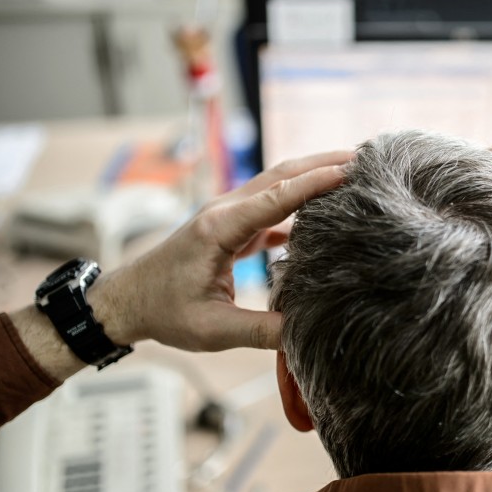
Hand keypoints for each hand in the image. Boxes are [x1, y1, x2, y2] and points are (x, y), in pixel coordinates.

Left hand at [90, 150, 351, 351]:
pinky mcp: (231, 227)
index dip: (314, 183)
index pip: (275, 197)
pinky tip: (325, 210)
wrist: (126, 301)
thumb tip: (307, 334)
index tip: (349, 170)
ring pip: (276, 185)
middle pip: (280, 175)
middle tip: (364, 156)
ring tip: (353, 173)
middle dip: (322, 162)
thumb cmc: (163, 312)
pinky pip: (271, 205)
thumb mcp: (213, 330)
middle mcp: (223, 212)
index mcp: (218, 229)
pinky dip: (299, 201)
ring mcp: (227, 216)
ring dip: (312, 176)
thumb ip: (261, 331)